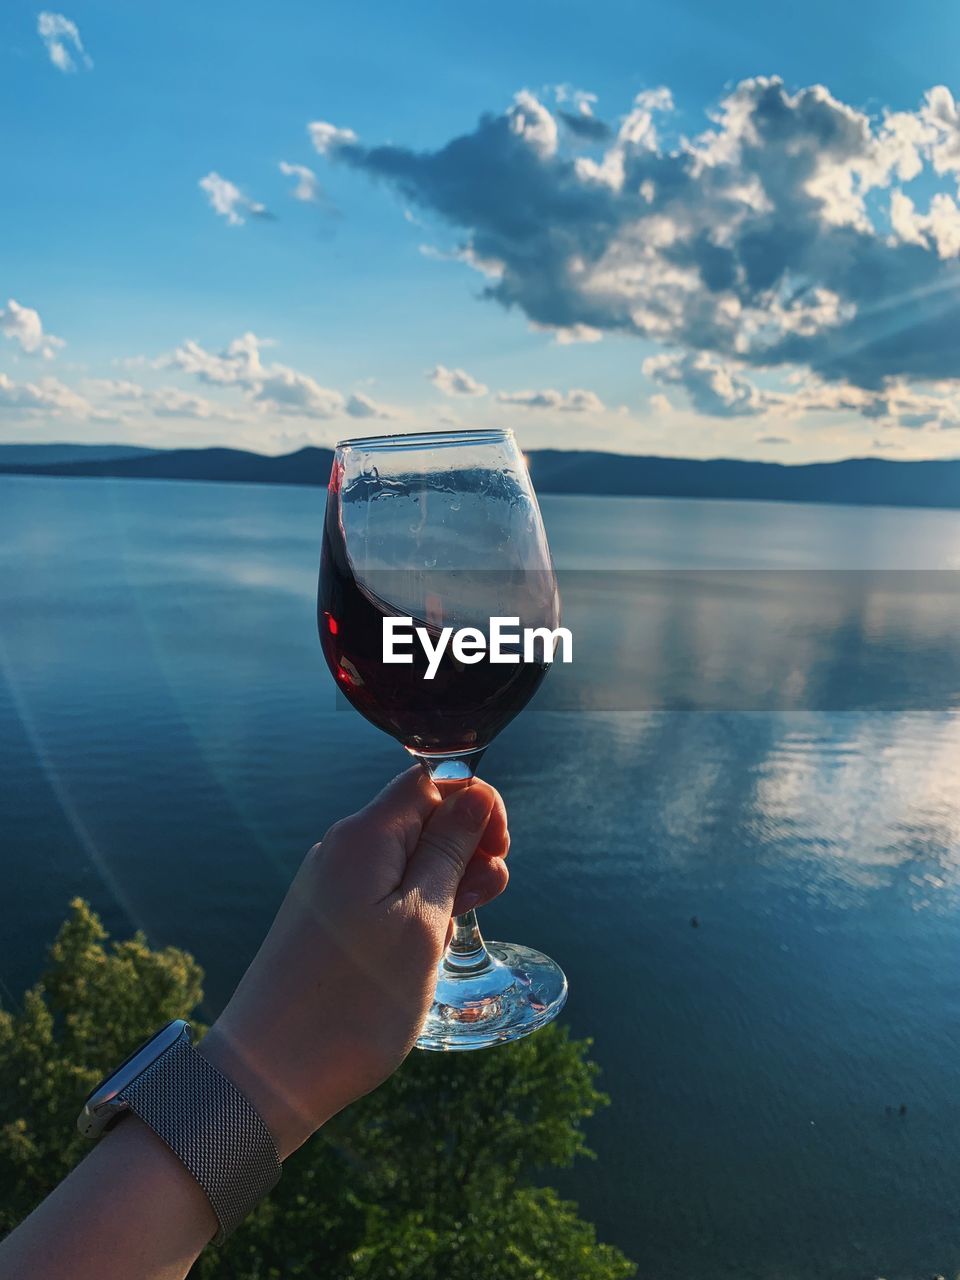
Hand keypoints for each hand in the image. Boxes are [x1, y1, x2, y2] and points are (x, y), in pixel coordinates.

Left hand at [199, 767, 508, 1157]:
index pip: (431, 781)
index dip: (475, 804)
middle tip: (479, 906)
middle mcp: (343, 849)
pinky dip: (416, 915)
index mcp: (365, 836)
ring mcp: (330, 887)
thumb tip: (473, 793)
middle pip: (420, 820)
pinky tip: (422, 956)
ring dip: (445, 889)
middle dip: (465, 852)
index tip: (499, 850)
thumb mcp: (422, 922)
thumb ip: (449, 852)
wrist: (268, 1075)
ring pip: (406, 863)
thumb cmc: (354, 1002)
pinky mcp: (326, 923)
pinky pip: (383, 896)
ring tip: (448, 941)